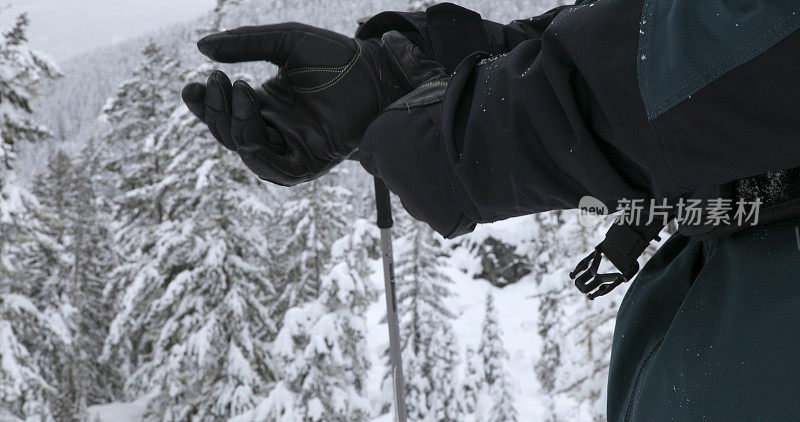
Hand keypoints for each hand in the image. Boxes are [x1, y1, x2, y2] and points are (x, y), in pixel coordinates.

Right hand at [182, 24, 443, 185]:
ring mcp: (290, 148)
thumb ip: (246, 43)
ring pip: (246, 150)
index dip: (205, 103)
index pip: (225, 112)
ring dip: (234, 122)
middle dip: (216, 109)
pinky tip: (254, 113)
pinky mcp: (308, 163)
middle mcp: (274, 130)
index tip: (192, 84)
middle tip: (217, 79)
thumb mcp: (286, 42)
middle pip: (229, 133)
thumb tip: (201, 46)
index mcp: (265, 105)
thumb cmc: (336, 57)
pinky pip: (274, 169)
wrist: (375, 71)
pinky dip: (257, 148)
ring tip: (240, 88)